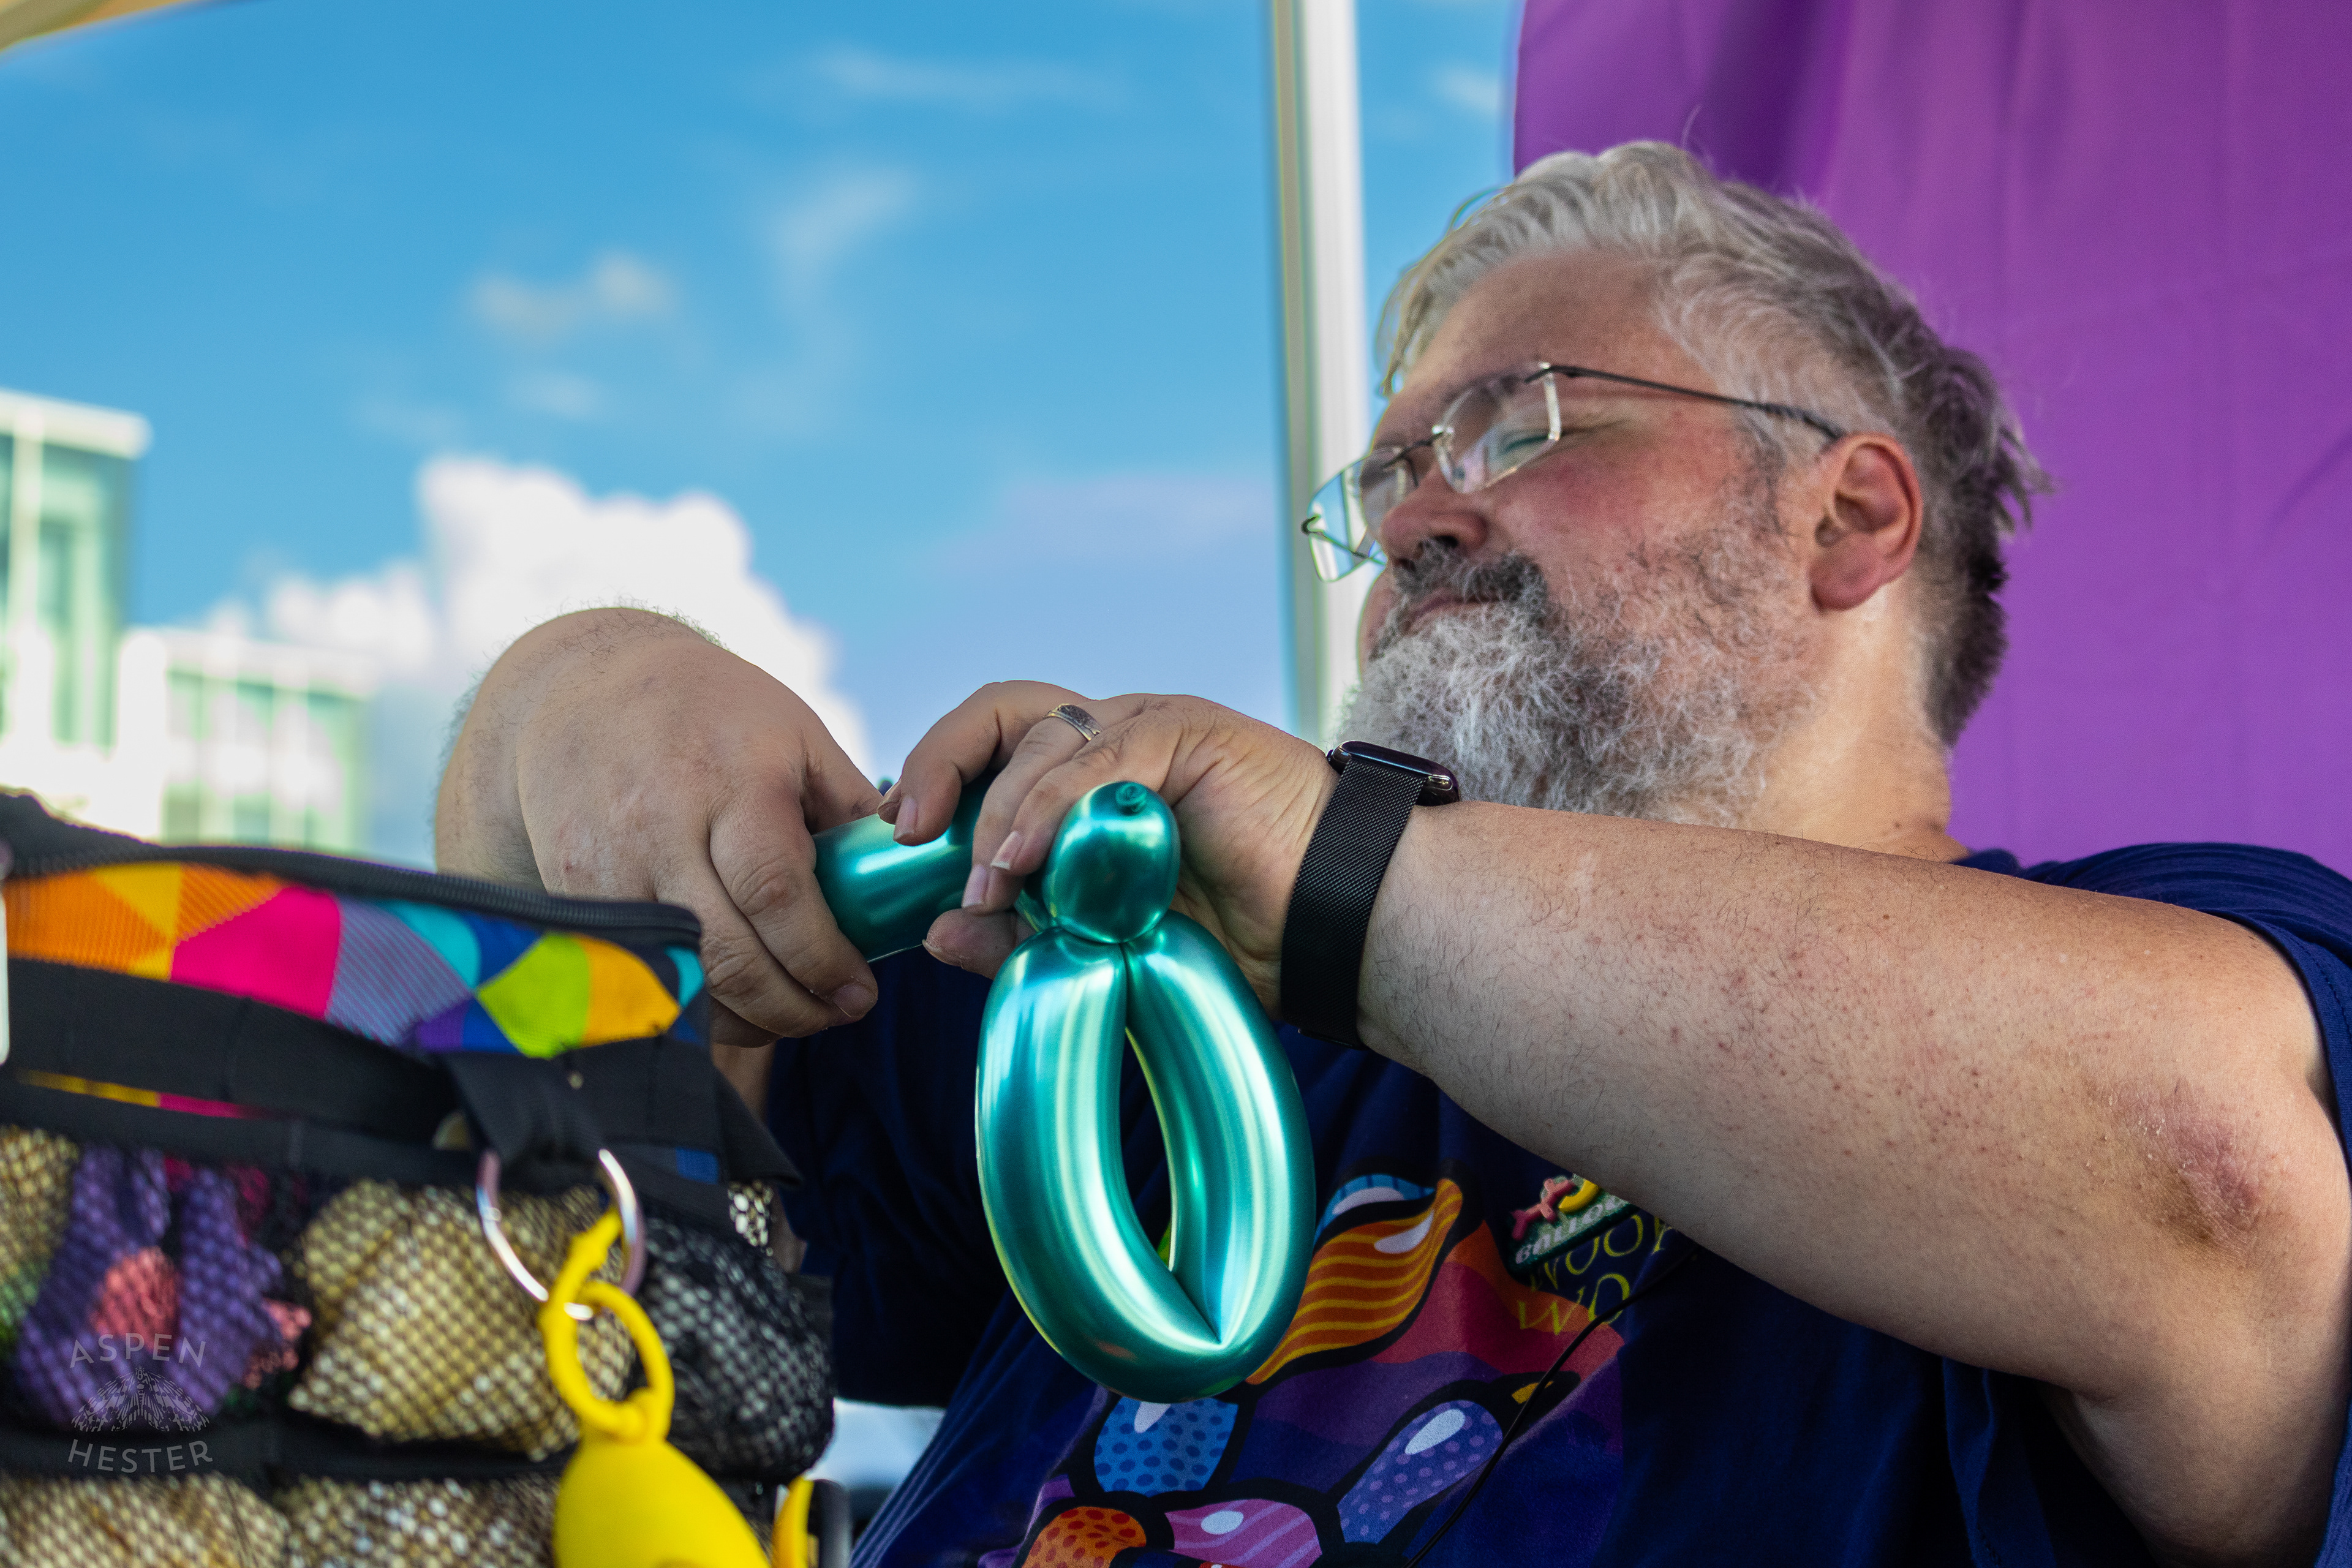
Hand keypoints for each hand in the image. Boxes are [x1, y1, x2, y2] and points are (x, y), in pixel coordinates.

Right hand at [436, 608, 882, 1045]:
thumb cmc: (712, 709)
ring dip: (744, 1019)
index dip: (822, 958)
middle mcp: (660, 829)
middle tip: (838, 1013)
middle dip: (792, 1006)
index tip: (861, 988)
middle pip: (728, 955)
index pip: (777, 897)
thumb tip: (904, 881)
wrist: (586, 689)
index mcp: (731, 784)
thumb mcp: (798, 733)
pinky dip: (687, 1003)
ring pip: (679, 979)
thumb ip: (848, 810)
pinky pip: (635, 975)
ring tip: (791, 1015)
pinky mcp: (571, 894)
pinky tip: (729, 1004)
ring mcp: (606, 868)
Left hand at [884, 683, 1333, 1006]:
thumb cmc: (1240, 938)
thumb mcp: (1106, 944)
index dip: (938, 781)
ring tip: (984, 886)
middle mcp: (1118, 736)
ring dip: (997, 812)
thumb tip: (940, 935)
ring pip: (1041, 737)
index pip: (994, 748)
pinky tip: (1024, 862)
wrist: (1338, 931)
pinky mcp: (1191, 735)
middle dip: (939, 763)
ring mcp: (1155, 727)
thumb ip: (1027, 935)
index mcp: (1094, 776)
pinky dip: (1049, 808)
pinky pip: (1099, 757)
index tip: (899, 844)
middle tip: (911, 835)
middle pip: (1001, 712)